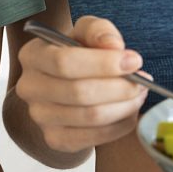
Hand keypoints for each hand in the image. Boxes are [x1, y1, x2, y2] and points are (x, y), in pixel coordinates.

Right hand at [16, 15, 148, 152]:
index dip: (103, 63)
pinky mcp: (54, 139)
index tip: (134, 61)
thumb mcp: (85, 34)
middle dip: (119, 88)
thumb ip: (99, 31)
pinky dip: (120, 125)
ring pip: (90, 117)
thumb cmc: (77, 56)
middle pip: (79, 92)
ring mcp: (40, 117)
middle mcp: (29, 88)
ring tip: (139, 95)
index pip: (64, 62)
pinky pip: (95, 137)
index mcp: (32, 55)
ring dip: (124, 106)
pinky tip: (128, 111)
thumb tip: (114, 46)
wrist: (63, 90)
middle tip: (142, 82)